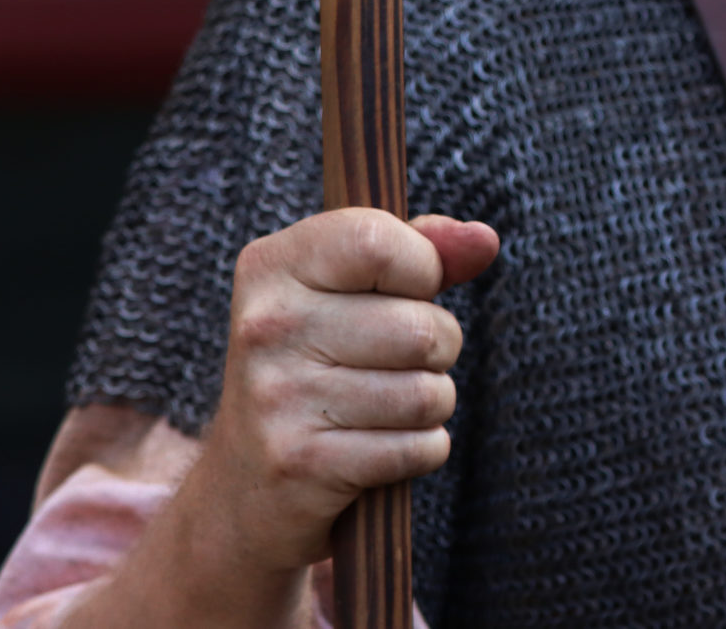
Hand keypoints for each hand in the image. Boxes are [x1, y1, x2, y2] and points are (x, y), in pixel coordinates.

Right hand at [197, 211, 495, 562]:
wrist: (242, 487)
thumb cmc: (319, 367)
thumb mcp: (352, 292)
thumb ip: (422, 251)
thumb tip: (484, 239)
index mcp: (272, 268)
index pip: (378, 242)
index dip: (422, 268)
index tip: (407, 291)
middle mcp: (267, 327)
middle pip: (423, 329)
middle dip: (438, 349)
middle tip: (395, 363)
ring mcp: (278, 398)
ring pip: (428, 393)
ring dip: (430, 404)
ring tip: (386, 406)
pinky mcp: (300, 464)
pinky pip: (419, 448)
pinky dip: (420, 451)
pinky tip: (377, 448)